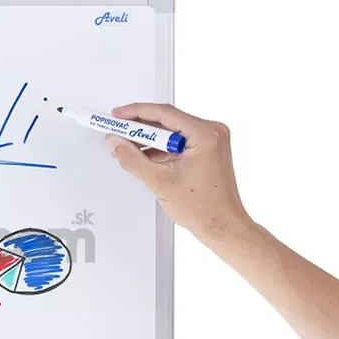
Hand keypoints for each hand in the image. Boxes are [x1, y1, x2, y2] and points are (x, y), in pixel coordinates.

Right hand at [105, 103, 251, 240]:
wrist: (221, 225)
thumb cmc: (204, 208)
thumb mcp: (159, 181)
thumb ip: (132, 159)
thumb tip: (116, 143)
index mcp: (206, 135)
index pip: (164, 113)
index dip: (135, 112)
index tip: (118, 115)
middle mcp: (211, 133)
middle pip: (167, 120)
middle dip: (139, 127)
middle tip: (118, 131)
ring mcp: (210, 141)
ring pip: (170, 132)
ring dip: (148, 139)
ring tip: (127, 147)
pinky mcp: (206, 151)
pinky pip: (177, 142)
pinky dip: (159, 148)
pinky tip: (143, 156)